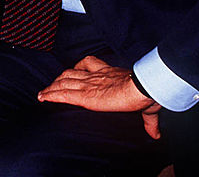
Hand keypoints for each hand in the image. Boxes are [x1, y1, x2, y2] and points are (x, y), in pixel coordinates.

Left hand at [37, 55, 162, 138]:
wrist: (143, 88)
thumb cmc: (147, 92)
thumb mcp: (148, 106)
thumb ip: (149, 120)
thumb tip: (155, 134)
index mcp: (109, 73)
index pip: (88, 64)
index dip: (78, 67)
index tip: (72, 71)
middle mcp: (96, 76)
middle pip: (71, 72)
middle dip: (60, 78)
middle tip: (53, 83)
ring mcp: (89, 85)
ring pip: (64, 82)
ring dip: (52, 87)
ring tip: (44, 93)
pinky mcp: (85, 96)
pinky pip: (63, 94)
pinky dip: (51, 95)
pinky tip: (43, 97)